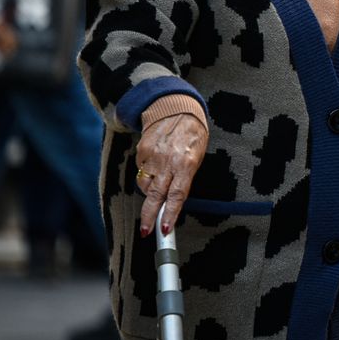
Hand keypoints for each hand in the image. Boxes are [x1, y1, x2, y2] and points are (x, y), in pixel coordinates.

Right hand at [135, 114, 207, 235]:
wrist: (176, 108)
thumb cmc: (192, 135)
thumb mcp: (197, 157)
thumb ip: (185, 178)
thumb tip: (175, 199)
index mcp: (186, 164)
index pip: (177, 195)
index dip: (170, 214)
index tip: (165, 229)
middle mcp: (167, 162)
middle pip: (155, 196)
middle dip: (149, 216)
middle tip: (145, 231)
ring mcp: (152, 157)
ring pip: (145, 185)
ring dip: (149, 193)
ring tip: (157, 186)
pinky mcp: (141, 151)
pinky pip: (141, 171)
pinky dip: (146, 175)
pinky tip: (154, 166)